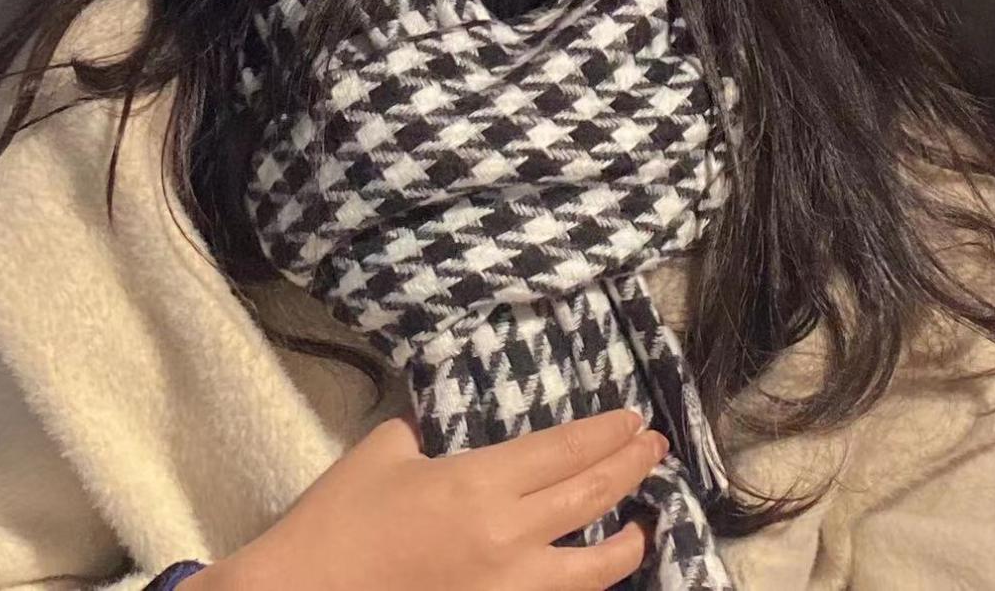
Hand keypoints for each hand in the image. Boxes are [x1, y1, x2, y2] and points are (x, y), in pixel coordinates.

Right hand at [197, 406, 666, 590]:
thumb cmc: (340, 520)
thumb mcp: (386, 451)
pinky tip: (592, 574)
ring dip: (626, 542)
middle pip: (587, 499)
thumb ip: (430, 436)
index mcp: (479, 483)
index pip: (562, 451)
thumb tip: (449, 432)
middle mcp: (506, 537)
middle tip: (654, 449)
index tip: (634, 420)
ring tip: (645, 524)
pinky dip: (584, 586)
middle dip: (628, 470)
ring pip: (591, 569)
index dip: (604, 434)